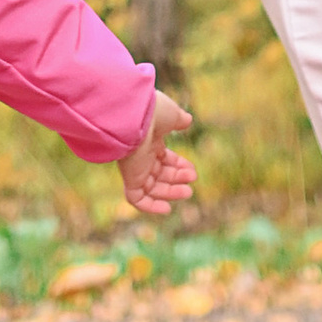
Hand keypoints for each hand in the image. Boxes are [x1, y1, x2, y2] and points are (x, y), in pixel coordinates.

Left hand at [119, 91, 196, 217]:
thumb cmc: (153, 112)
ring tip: (188, 191)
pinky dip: (150, 206)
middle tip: (192, 179)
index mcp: (150, 141)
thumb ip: (180, 119)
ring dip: (170, 192)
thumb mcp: (172, 115)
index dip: (179, 165)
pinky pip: (137, 198)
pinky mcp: (129, 178)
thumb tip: (187, 120)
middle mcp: (141, 155)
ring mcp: (135, 167)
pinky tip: (167, 209)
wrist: (134, 115)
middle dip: (177, 178)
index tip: (192, 170)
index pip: (164, 158)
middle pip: (160, 174)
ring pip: (152, 187)